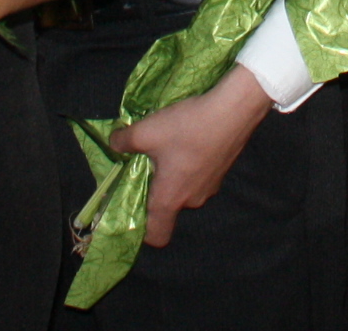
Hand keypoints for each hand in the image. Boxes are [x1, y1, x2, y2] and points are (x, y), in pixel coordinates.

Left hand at [112, 64, 270, 247]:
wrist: (233, 110)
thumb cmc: (186, 128)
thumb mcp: (145, 131)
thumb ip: (123, 142)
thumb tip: (114, 144)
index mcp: (170, 199)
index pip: (157, 236)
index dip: (143, 230)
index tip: (133, 207)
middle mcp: (192, 200)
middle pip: (169, 207)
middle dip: (156, 189)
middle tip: (146, 163)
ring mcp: (211, 186)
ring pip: (185, 189)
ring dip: (175, 174)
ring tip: (169, 145)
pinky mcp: (223, 170)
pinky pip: (199, 176)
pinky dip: (191, 164)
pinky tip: (190, 138)